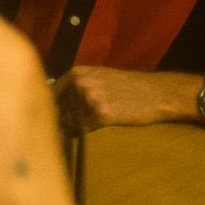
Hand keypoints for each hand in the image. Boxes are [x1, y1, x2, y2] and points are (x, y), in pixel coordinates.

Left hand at [53, 66, 195, 130]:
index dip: (49, 107)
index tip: (48, 118)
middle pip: (58, 110)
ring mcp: (90, 99)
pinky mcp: (100, 114)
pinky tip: (105, 123)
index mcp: (77, 73)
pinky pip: (86, 130)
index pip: (50, 93)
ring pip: (71, 121)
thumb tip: (52, 101)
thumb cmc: (127, 87)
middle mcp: (80, 84)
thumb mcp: (99, 77)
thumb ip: (75, 86)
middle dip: (62, 120)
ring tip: (96, 120)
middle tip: (71, 126)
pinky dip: (91, 131)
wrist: (155, 93)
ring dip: (77, 127)